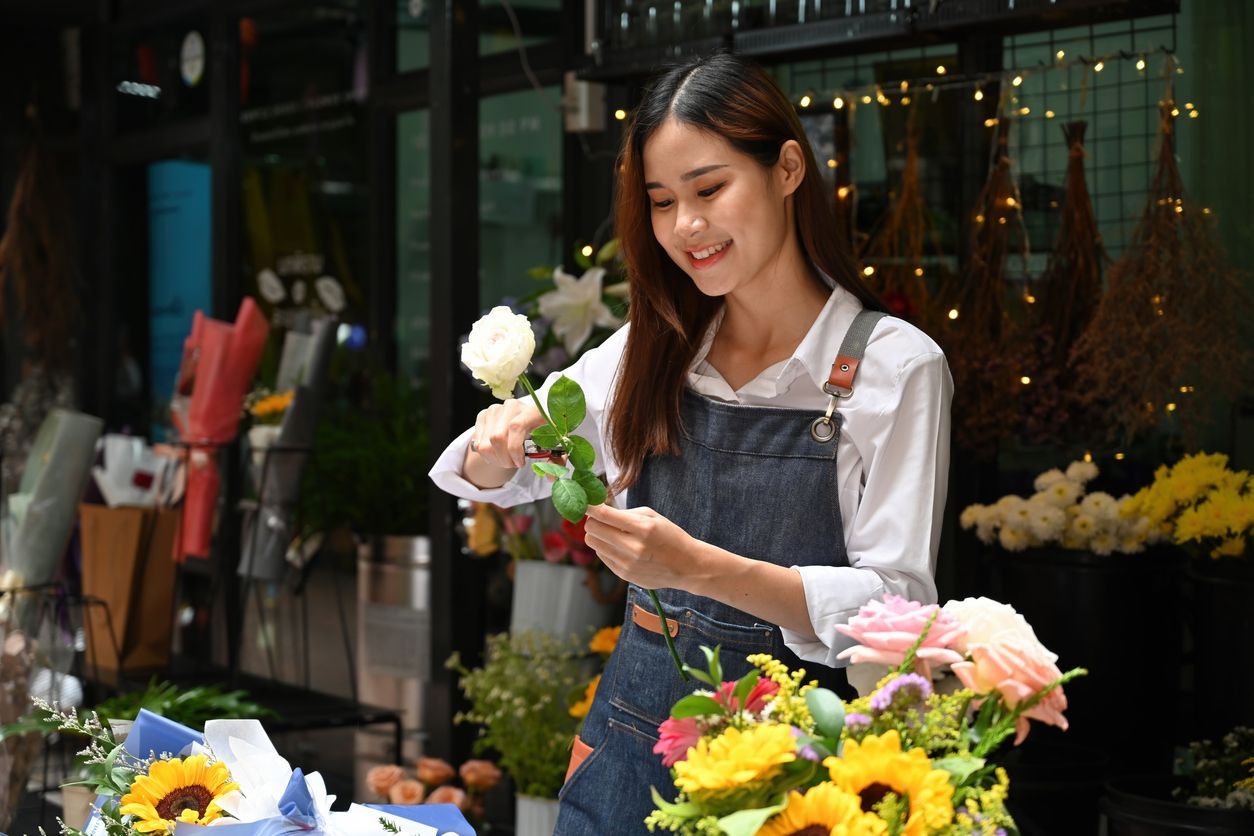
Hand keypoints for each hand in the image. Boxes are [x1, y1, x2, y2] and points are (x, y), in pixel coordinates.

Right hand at [469, 398, 546, 470]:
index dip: (515, 449)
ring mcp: (495, 409)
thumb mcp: (553, 444)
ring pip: (485, 442)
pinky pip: (478, 442)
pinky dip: (486, 455)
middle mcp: (512, 405)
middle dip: (504, 459)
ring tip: (506, 461)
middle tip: (513, 465)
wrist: (527, 418)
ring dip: (495, 459)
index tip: (521, 463)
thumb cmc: (542, 433)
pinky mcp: (483, 415)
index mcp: (532, 409)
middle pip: (497, 437)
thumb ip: (555, 459)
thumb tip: (551, 476)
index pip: (516, 427)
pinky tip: (497, 455)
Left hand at [583, 503, 703, 590]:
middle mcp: (633, 548)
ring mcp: (627, 564)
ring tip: (613, 533)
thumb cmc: (670, 536)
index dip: (590, 507)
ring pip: (593, 543)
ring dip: (598, 535)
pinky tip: (620, 546)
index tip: (586, 502)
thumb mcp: (652, 517)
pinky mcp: (624, 575)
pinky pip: (602, 556)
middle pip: (592, 530)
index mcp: (642, 528)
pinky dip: (606, 548)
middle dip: (593, 521)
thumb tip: (598, 510)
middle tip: (602, 518)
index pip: (604, 515)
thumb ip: (624, 513)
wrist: (687, 566)